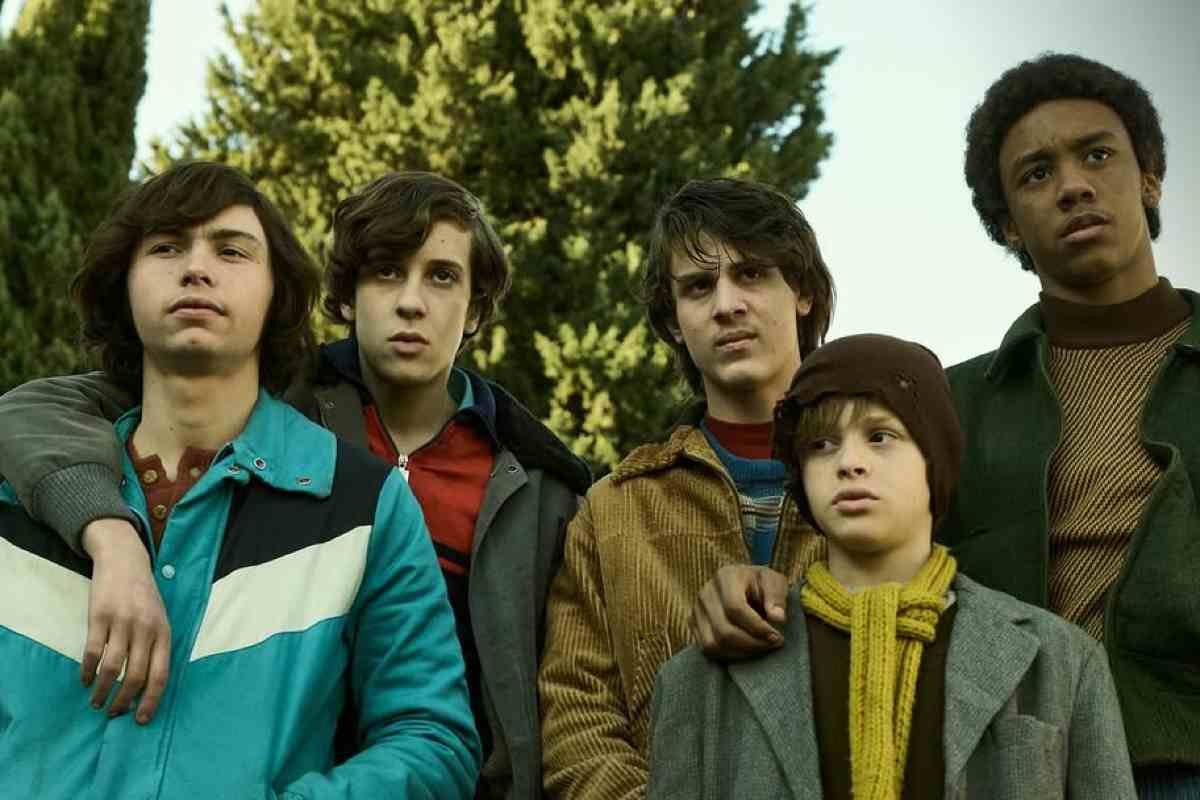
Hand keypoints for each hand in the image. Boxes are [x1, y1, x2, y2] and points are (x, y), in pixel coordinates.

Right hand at [80, 518, 170, 723]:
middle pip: (135, 675)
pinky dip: (87, 671)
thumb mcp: (160, 619)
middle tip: (114, 713)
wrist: (125, 560)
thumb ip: (156, 647)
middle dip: (124, 700)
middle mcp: (145, 629)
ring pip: (111, 667)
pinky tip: (84, 680)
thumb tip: (148, 685)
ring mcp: (122, 622)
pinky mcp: (99, 616)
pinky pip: (92, 651)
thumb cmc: (144, 596)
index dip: (151, 700)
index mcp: (164, 632)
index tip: (141, 719)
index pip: (161, 674)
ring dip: (102, 690)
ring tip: (96, 702)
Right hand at [690, 564, 788, 660]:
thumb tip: (777, 618)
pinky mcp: (693, 625)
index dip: (757, 627)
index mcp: (725, 577)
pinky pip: (707, 650)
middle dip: (752, 644)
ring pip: (712, 644)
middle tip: (773, 645)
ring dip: (740, 653)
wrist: (744, 584)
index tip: (777, 637)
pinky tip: (746, 651)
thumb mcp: (775, 582)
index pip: (735, 608)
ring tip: (760, 649)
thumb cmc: (761, 584)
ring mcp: (696, 610)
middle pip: (723, 630)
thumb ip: (777, 597)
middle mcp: (705, 593)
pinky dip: (728, 656)